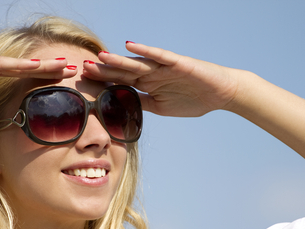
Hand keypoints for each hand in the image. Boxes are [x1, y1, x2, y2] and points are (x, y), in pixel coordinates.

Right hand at [0, 45, 75, 120]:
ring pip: (21, 64)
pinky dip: (23, 66)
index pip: (20, 73)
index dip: (40, 75)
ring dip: (44, 65)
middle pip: (26, 66)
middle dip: (51, 69)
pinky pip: (4, 66)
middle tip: (74, 69)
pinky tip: (40, 66)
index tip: (60, 78)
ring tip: (66, 65)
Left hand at [83, 42, 240, 117]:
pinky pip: (159, 55)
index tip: (84, 82)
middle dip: (104, 70)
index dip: (103, 82)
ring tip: (100, 56)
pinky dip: (146, 51)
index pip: (121, 82)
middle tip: (83, 67)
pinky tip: (131, 45)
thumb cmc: (193, 100)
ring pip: (137, 62)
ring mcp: (163, 67)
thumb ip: (141, 104)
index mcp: (148, 85)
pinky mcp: (177, 62)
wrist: (221, 94)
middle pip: (124, 71)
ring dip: (118, 60)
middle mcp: (152, 74)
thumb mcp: (161, 107)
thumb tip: (119, 107)